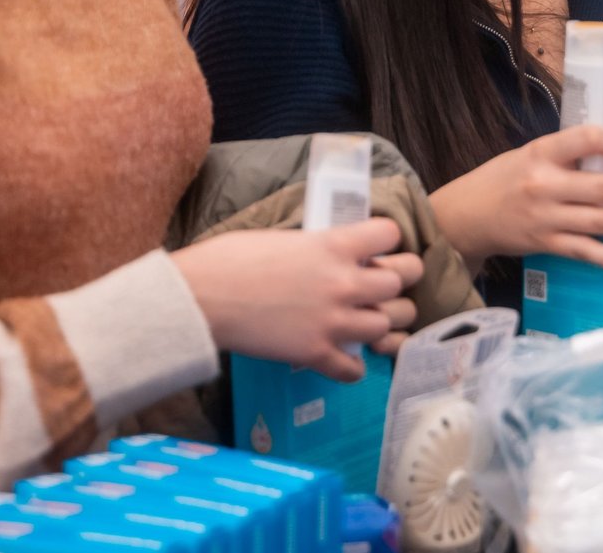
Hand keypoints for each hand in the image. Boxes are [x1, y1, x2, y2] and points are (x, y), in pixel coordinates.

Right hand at [174, 217, 419, 381]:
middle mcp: (344, 282)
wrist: (200, 297)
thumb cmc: (230, 259)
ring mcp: (333, 321)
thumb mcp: (286, 236)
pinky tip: (341, 357)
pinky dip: (352, 367)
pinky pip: (356, 369)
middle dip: (394, 281)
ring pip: (388, 324)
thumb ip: (319, 245)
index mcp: (335, 244)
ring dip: (379, 322)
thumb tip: (330, 250)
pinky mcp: (315, 354)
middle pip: (401, 280)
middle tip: (380, 284)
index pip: (391, 233)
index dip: (386, 239)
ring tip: (364, 320)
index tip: (375, 246)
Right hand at [428, 125, 602, 271]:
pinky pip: (582, 252)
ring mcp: (545, 218)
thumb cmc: (506, 179)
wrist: (463, 216)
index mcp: (542, 153)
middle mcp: (544, 185)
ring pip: (600, 222)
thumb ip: (574, 162)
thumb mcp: (534, 157)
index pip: (584, 139)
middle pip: (602, 188)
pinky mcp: (543, 245)